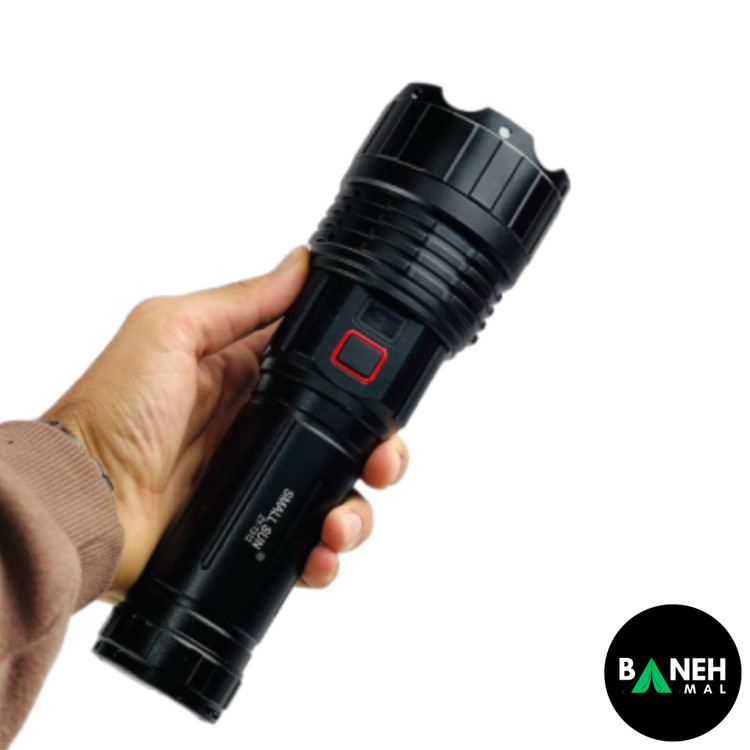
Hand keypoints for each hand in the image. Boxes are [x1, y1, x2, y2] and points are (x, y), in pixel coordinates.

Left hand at [43, 246, 408, 599]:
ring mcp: (258, 478)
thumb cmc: (110, 414)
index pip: (323, 368)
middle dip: (378, 450)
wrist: (79, 503)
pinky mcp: (251, 527)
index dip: (361, 376)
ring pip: (336, 491)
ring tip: (341, 521)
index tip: (386, 386)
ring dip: (356, 508)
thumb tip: (297, 264)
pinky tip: (320, 551)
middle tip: (382, 459)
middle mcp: (259, 427)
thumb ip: (238, 300)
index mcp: (244, 376)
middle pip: (345, 437)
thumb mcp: (169, 331)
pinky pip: (305, 540)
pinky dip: (325, 552)